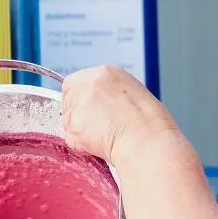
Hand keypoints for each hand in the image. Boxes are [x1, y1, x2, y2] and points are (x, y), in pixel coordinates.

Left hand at [61, 66, 176, 165]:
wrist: (147, 140)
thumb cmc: (149, 124)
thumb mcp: (132, 94)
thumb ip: (109, 94)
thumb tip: (100, 105)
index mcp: (106, 73)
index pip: (77, 82)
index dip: (82, 99)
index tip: (91, 111)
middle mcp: (89, 83)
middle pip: (68, 98)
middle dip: (79, 114)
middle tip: (98, 127)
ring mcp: (79, 103)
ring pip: (68, 119)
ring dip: (80, 131)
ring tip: (105, 136)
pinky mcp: (74, 124)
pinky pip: (71, 138)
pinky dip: (82, 145)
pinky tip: (101, 144)